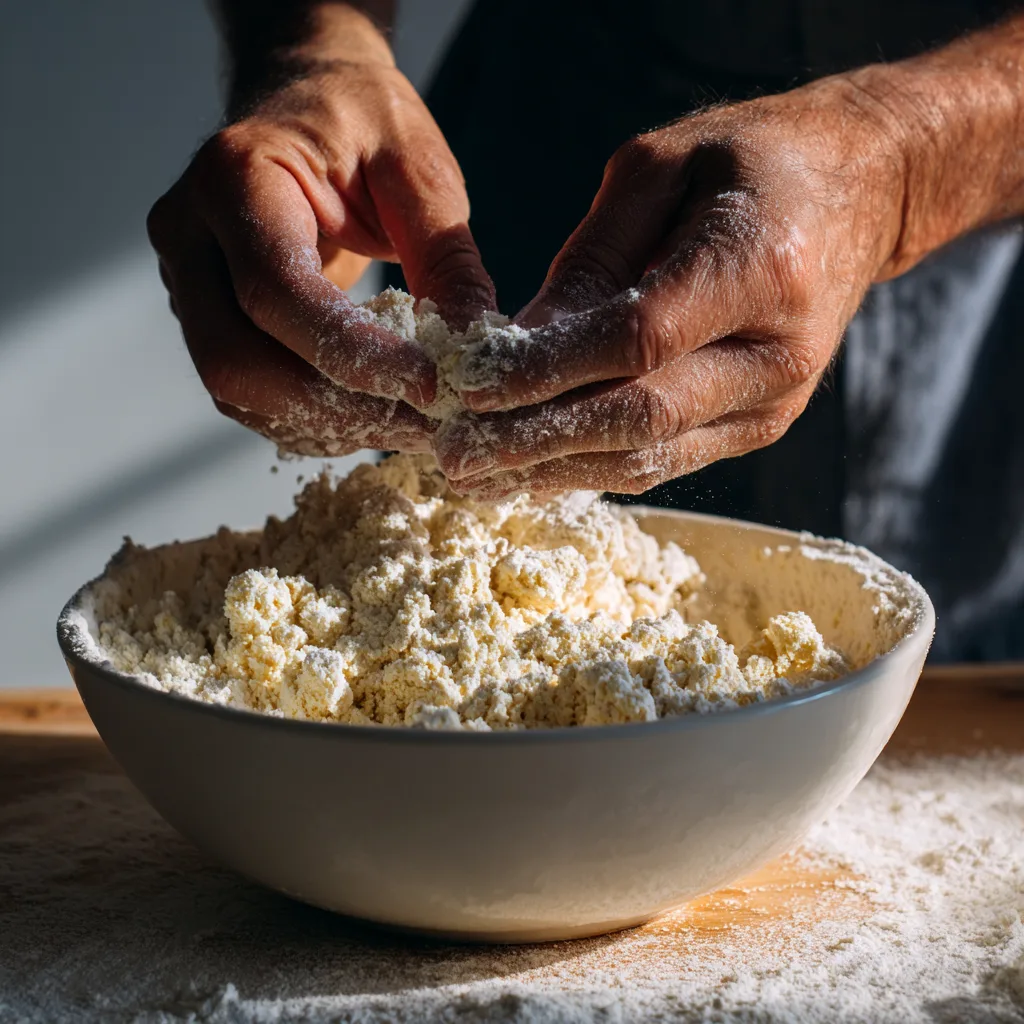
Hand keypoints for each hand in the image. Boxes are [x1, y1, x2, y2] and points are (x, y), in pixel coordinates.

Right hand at [149, 43, 494, 456]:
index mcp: (236, 176)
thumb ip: (445, 254)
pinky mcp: (206, 318)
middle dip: (338, 407)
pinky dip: (311, 419)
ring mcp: (186, 282)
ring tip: (409, 424)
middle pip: (238, 360)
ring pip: (237, 390)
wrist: (305, 100)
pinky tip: (371, 413)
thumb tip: (473, 350)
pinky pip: (248, 394)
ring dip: (327, 424)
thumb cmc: (362, 120)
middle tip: (426, 425)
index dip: (353, 354)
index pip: (277, 291)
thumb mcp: (418, 166)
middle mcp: (190, 235)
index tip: (431, 386)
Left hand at [434, 75, 909, 495]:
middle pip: (640, 418)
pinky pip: (665, 459)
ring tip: (476, 476)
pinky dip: (593, 466)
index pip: (635, 341)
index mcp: (759, 267)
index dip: (546, 374)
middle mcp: (777, 352)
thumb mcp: (660, 171)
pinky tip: (533, 469)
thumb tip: (515, 343)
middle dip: (536, 443)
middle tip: (454, 459)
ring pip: (649, 457)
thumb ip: (590, 262)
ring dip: (554, 471)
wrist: (859, 194)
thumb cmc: (753, 160)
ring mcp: (773, 402)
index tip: (467, 390)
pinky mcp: (758, 425)